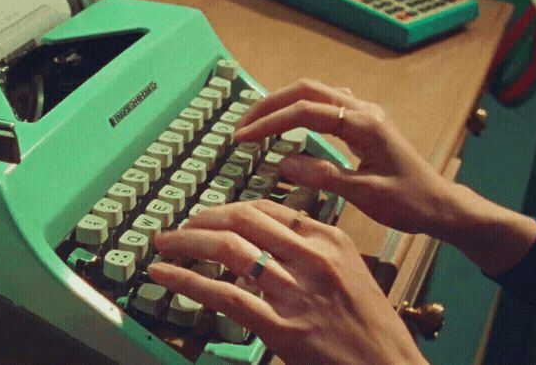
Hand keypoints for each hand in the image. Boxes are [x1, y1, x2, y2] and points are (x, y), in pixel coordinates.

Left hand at [148, 201, 426, 364]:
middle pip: (242, 219)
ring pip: (228, 249)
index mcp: (330, 239)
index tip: (207, 216)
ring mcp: (297, 292)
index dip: (226, 208)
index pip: (266, 208)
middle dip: (202, 218)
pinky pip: (224, 296)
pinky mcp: (283, 328)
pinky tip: (165, 274)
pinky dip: (187, 280)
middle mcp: (313, 258)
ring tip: (165, 244)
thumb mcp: (348, 271)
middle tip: (180, 227)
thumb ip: (309, 251)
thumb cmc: (371, 326)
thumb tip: (262, 242)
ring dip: (187, 242)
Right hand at [235, 79, 448, 233]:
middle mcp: (363, 110)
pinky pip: (326, 103)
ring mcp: (365, 113)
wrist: (441, 205)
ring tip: (257, 123)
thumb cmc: (409, 203)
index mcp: (363, 124)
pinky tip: (290, 122)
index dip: (270, 122)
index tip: (243, 138)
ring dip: (283, 104)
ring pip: (315, 93)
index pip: (305, 112)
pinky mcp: (364, 122)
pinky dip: (300, 108)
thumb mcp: (365, 194)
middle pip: (306, 90)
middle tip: (242, 126)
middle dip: (270, 105)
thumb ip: (323, 176)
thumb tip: (282, 162)